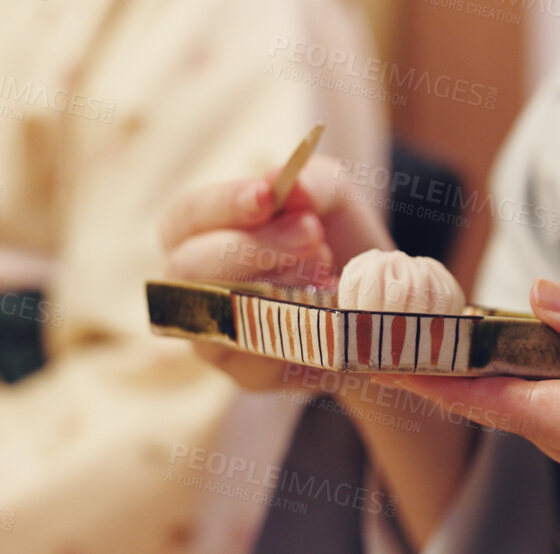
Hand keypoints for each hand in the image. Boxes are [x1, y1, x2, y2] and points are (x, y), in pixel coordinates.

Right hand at [159, 155, 393, 390]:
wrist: (373, 299)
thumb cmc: (332, 235)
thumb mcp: (332, 196)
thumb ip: (313, 185)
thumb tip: (292, 186)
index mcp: (198, 232)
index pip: (187, 216)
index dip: (223, 204)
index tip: (267, 195)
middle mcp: (193, 285)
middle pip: (191, 269)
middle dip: (255, 248)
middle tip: (313, 236)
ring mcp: (215, 333)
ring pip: (223, 315)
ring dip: (281, 290)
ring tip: (328, 271)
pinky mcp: (247, 373)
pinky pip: (262, 357)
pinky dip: (302, 330)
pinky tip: (331, 311)